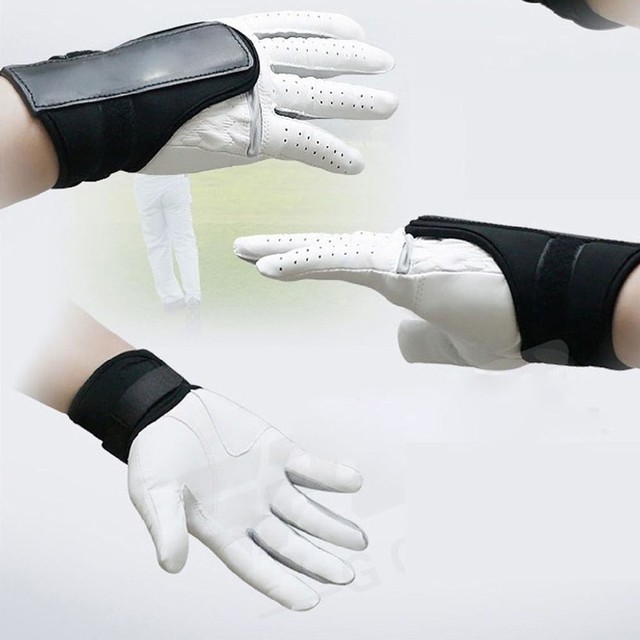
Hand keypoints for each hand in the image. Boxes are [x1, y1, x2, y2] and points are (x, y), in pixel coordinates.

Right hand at [128, 388, 365, 610]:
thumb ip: (165, 527)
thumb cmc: (155, 459)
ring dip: (333, 525)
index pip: (257, 567)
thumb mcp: (153, 494)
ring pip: (307, 511)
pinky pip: (310, 468)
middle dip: (318, 561)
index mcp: (222, 531)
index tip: (311, 601)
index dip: (282, 585)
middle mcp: (251, 513)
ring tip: (359, 540)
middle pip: (291, 545)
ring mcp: (267, 483)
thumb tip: (171, 566)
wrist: (168, 414)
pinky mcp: (277, 451)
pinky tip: (353, 481)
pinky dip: (331, 475)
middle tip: (347, 575)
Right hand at [142, 11, 397, 175]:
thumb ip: (222, 68)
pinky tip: (354, 164)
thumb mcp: (187, 59)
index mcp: (237, 34)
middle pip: (318, 56)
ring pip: (322, 95)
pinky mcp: (255, 133)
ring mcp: (257, 93)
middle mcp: (254, 57)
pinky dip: (333, 155)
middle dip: (356, 61)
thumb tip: (238, 84)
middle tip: (384, 65)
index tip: (354, 34)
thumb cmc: (138, 89)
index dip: (330, 30)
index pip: (296, 27)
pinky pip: (306, 144)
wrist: (114, 110)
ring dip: (360, 102)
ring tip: (388, 105)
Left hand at [234, 229, 524, 369]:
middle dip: (284, 251)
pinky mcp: (408, 268)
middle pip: (329, 253)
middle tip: (245, 249)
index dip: (307, 263)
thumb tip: (400, 342)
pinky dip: (307, 263)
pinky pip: (346, 262)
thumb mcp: (456, 346)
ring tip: (245, 251)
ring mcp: (402, 261)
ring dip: (286, 252)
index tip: (272, 265)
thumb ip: (424, 342)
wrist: (548, 313)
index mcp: (405, 280)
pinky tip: (272, 266)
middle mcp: (398, 263)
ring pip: (331, 252)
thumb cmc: (508, 324)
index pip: (343, 266)